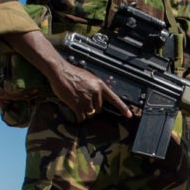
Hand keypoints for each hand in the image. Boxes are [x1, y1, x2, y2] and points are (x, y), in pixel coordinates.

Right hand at [4, 30, 131, 121]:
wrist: (60, 71)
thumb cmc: (72, 74)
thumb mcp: (89, 78)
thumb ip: (95, 88)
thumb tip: (98, 98)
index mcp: (100, 85)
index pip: (114, 98)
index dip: (122, 108)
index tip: (129, 115)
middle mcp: (95, 92)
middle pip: (98, 109)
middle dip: (91, 108)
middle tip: (82, 101)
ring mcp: (86, 99)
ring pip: (89, 113)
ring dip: (83, 112)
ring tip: (76, 103)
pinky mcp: (77, 104)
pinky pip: (81, 117)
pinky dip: (79, 118)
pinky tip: (76, 116)